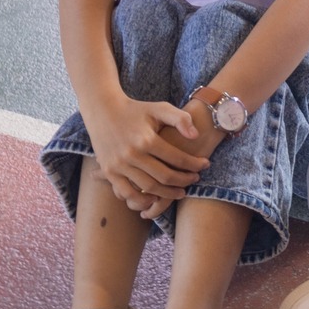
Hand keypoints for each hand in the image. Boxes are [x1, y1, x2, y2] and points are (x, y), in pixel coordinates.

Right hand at [80, 95, 211, 214]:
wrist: (103, 110)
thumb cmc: (137, 110)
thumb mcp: (159, 108)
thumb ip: (180, 119)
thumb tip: (196, 136)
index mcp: (147, 139)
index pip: (177, 158)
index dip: (194, 164)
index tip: (205, 165)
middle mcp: (132, 154)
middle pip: (165, 176)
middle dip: (185, 180)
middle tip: (195, 180)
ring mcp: (119, 165)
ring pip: (148, 187)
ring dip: (168, 193)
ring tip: (180, 192)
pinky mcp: (109, 172)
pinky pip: (126, 192)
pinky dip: (141, 199)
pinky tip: (155, 198)